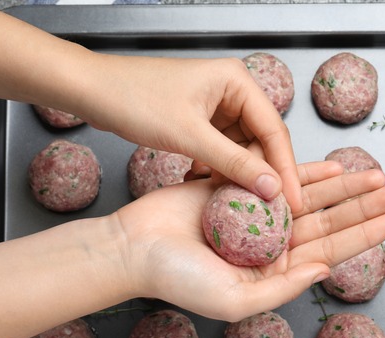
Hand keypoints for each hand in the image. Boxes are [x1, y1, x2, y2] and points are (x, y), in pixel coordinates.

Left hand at [77, 55, 301, 211]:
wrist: (92, 91)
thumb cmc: (135, 99)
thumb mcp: (189, 136)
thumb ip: (233, 163)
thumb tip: (271, 188)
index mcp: (237, 82)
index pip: (275, 131)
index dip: (285, 169)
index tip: (292, 201)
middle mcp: (232, 91)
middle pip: (261, 140)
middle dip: (260, 174)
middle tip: (268, 209)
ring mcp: (215, 106)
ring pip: (240, 149)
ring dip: (236, 174)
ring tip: (236, 202)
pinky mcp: (199, 121)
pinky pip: (220, 150)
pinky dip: (217, 169)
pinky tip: (205, 185)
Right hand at [113, 161, 384, 321]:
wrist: (134, 248)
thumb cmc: (177, 281)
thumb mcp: (234, 299)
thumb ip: (281, 288)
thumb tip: (325, 270)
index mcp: (275, 272)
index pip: (330, 251)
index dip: (364, 235)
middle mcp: (271, 244)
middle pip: (328, 222)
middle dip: (363, 207)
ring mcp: (256, 215)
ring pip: (309, 198)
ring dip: (343, 187)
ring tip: (375, 176)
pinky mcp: (238, 189)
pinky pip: (278, 178)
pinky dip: (305, 171)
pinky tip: (333, 167)